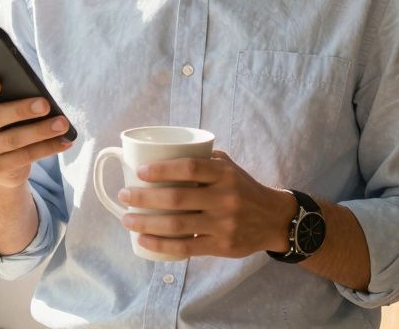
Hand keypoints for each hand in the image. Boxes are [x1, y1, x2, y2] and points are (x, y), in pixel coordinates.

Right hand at [0, 77, 72, 191]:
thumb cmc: (5, 120)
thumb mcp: (1, 106)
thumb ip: (9, 96)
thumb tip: (37, 95)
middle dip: (20, 110)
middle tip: (45, 104)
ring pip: (12, 140)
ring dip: (40, 131)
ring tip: (62, 123)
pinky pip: (25, 157)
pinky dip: (47, 148)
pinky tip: (64, 140)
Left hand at [117, 150, 297, 258]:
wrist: (274, 219)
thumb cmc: (243, 188)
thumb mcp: (229, 167)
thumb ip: (203, 158)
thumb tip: (164, 151)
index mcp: (224, 174)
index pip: (190, 168)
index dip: (162, 169)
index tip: (139, 172)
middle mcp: (225, 198)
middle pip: (177, 198)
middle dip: (144, 198)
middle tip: (124, 196)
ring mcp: (224, 224)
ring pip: (178, 225)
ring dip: (147, 223)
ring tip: (127, 219)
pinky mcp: (222, 246)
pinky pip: (187, 247)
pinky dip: (162, 245)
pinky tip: (143, 241)